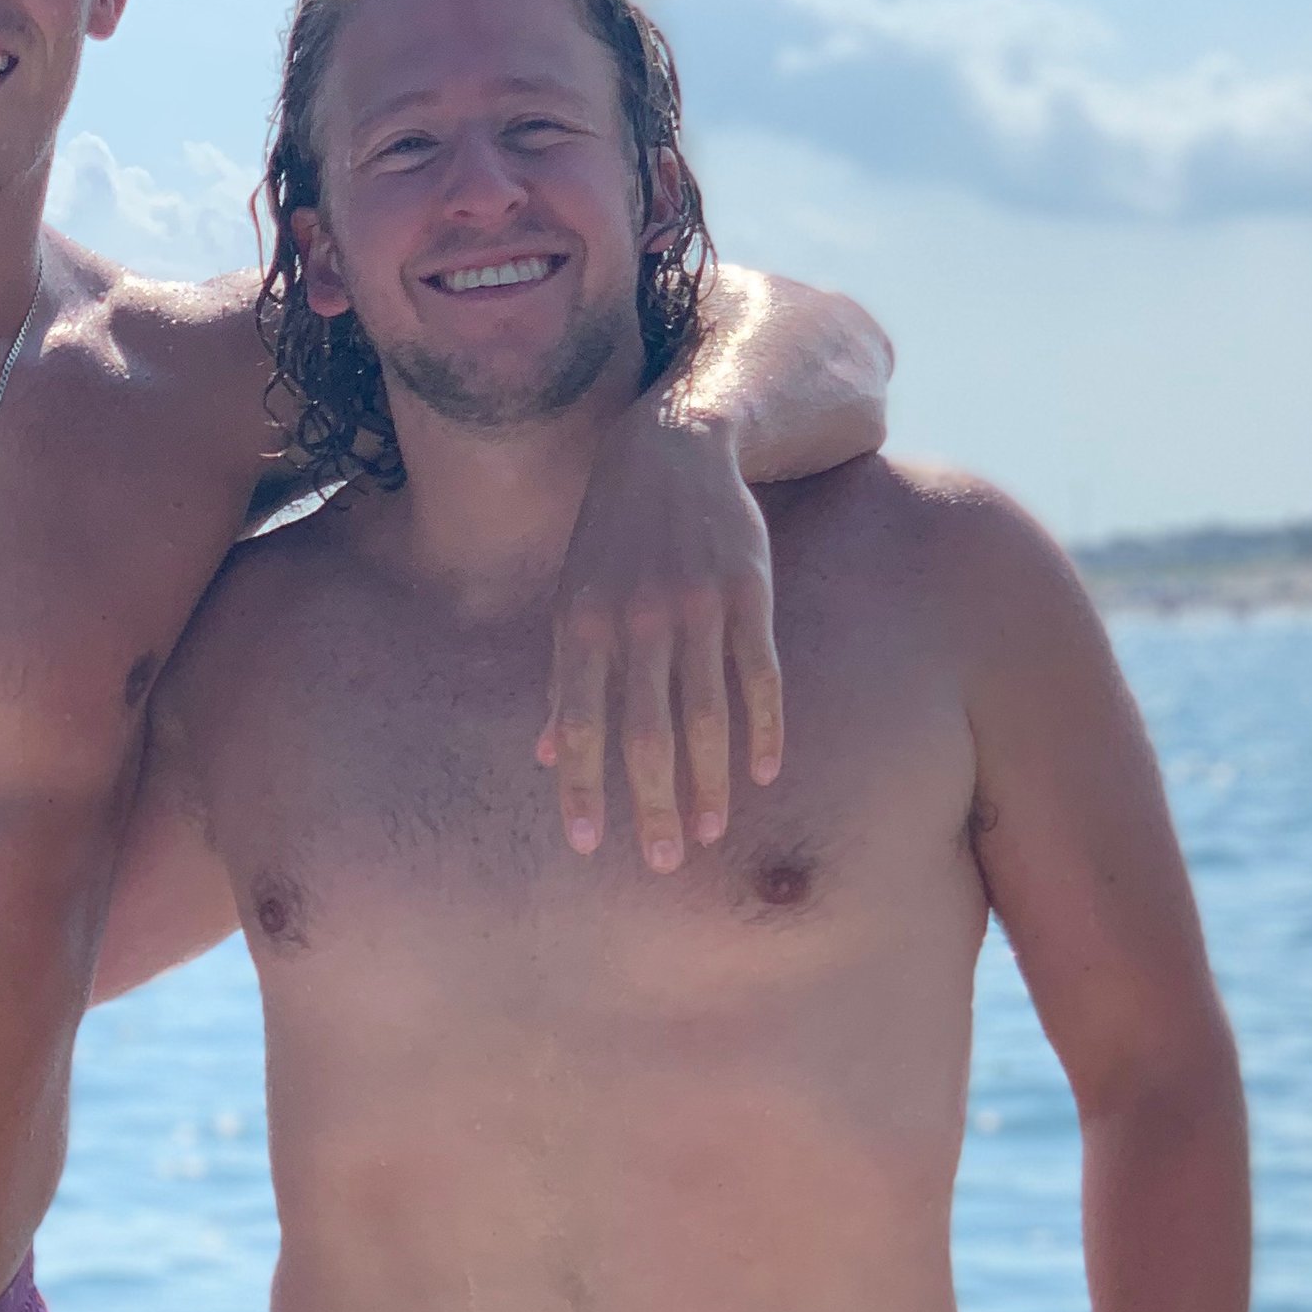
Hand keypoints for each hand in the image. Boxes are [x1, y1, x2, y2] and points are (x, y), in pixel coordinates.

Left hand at [539, 407, 783, 868]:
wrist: (673, 449)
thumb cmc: (613, 537)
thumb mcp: (573, 599)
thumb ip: (565, 681)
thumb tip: (548, 757)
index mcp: (582, 627)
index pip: (582, 727)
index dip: (584, 788)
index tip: (588, 844)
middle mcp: (637, 623)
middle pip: (646, 735)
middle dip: (653, 805)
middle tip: (663, 862)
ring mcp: (696, 608)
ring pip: (705, 715)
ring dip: (709, 782)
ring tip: (710, 832)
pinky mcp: (749, 594)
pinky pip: (759, 675)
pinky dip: (763, 728)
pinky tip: (762, 772)